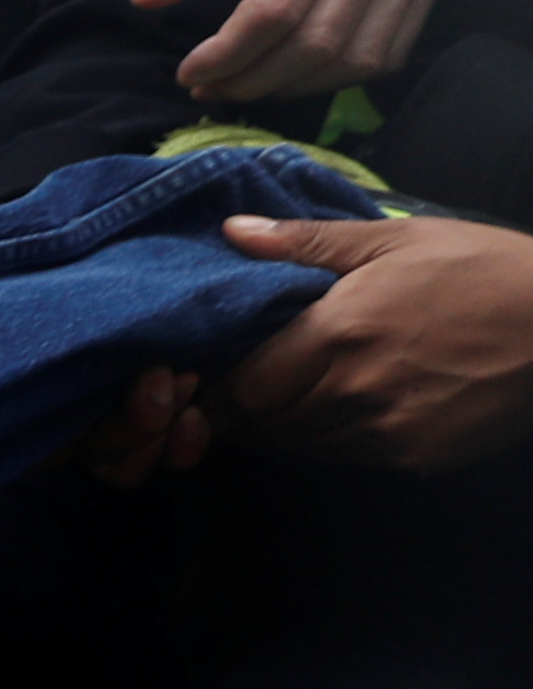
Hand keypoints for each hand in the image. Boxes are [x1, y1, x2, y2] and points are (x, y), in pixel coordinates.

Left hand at [134, 0, 441, 102]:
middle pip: (317, 44)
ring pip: (358, 58)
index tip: (189, 72)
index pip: (274, 14)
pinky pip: (391, 50)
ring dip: (296, 86)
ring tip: (248, 82)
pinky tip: (295, 72)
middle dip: (255, 80)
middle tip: (212, 87)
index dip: (227, 56)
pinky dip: (340, 74)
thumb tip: (146, 0)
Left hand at [208, 207, 532, 466]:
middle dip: (244, 413)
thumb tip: (232, 230)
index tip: (205, 381)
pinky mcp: (421, 458)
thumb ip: (306, 243)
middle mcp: (355, 391)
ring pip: (305, 446)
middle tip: (244, 389)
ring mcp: (390, 431)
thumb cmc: (484, 268)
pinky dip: (335, 440)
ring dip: (287, 428)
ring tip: (293, 396)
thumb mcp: (396, 239)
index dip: (216, 392)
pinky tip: (349, 409)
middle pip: (266, 425)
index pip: (243, 388)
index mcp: (339, 333)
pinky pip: (352, 457)